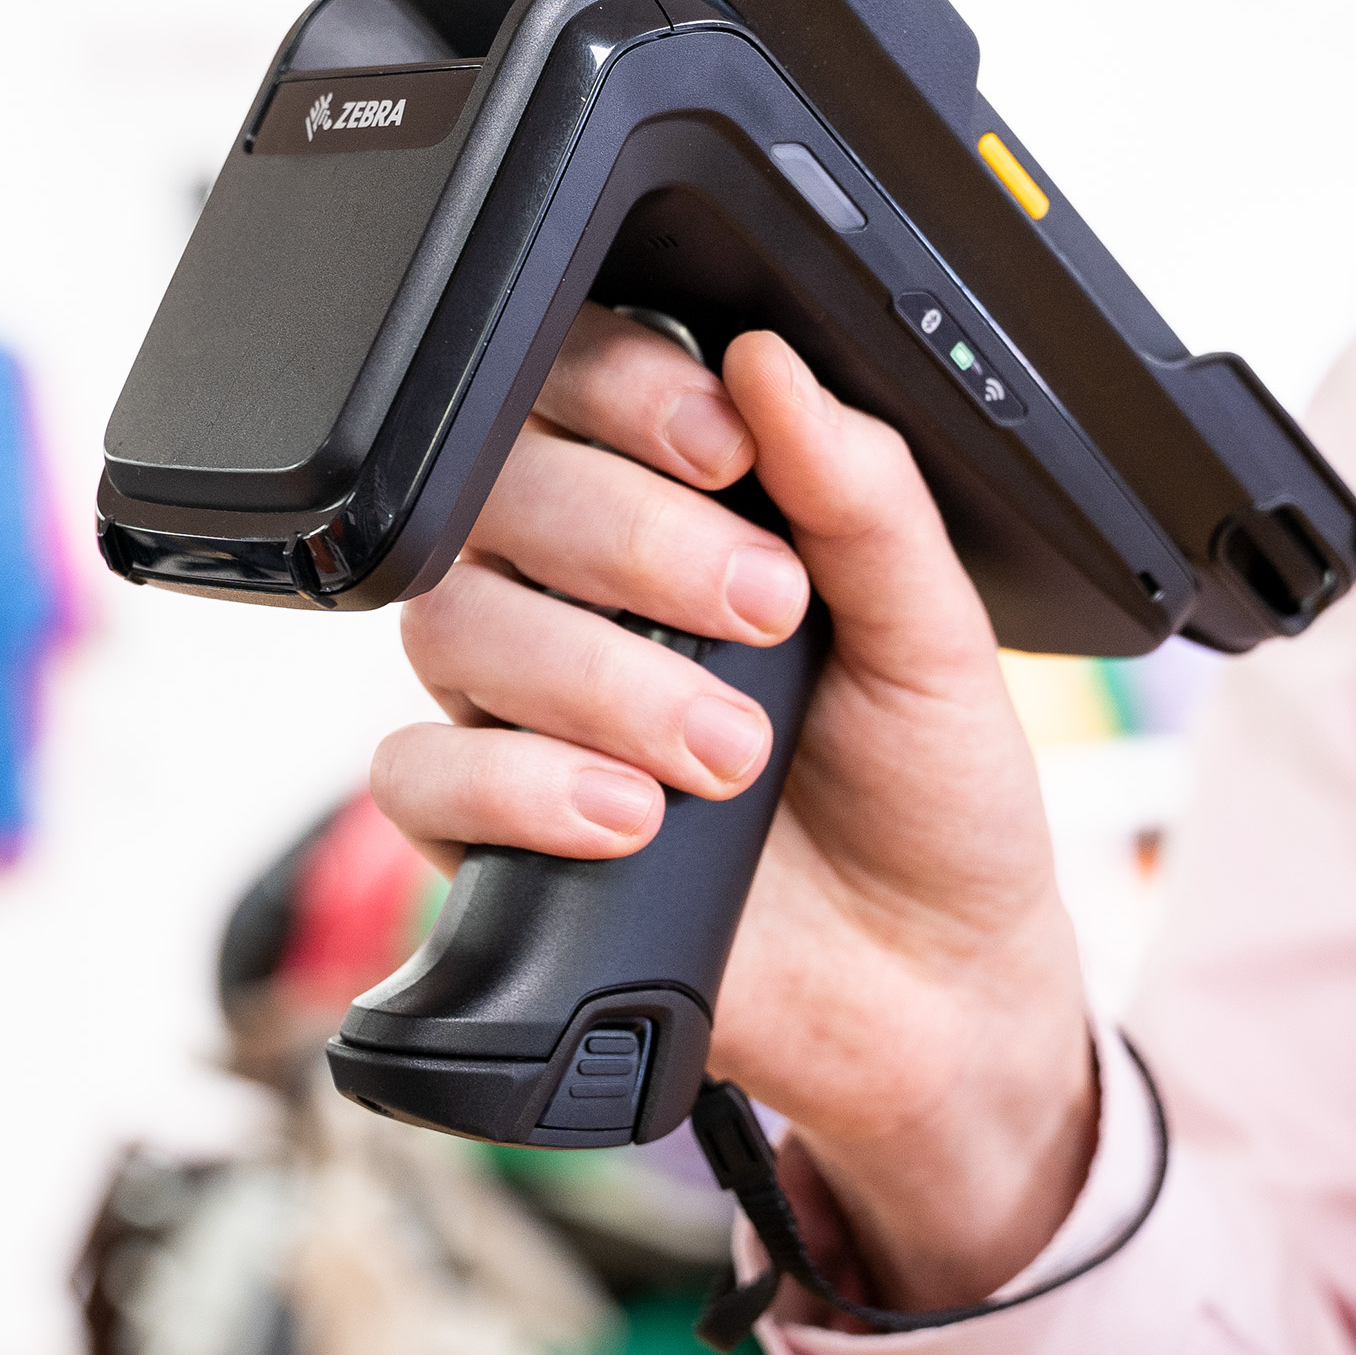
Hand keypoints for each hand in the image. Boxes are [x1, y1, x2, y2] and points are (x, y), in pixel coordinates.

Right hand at [372, 306, 1098, 1308]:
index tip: (722, 447)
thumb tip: (775, 362)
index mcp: (677, 508)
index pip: (578, 386)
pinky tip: (624, 819)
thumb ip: (860, 497)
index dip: (623, 390)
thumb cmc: (928, 795)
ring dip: (592, 676)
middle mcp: (578, 592)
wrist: (928, 992)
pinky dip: (516, 788)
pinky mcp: (490, 831)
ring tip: (725, 752)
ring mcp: (524, 708)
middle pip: (502, 496)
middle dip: (629, 541)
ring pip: (455, 624)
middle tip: (762, 613)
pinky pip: (421, 775)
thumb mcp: (934, 637)